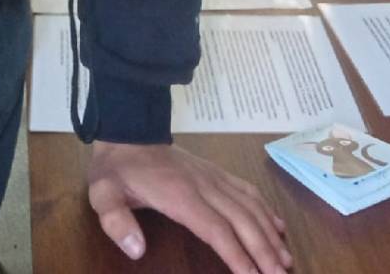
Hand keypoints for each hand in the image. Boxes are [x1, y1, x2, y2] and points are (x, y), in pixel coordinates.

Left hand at [88, 142, 290, 273]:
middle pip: (241, 221)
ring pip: (250, 206)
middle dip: (263, 250)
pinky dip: (265, 209)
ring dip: (270, 233)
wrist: (129, 130)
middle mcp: (204, 186)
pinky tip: (278, 226)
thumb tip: (137, 251)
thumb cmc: (117, 169)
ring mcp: (213, 177)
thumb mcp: (103, 195)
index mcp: (179, 196)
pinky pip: (247, 190)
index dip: (236, 254)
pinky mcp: (216, 172)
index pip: (215, 229)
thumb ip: (117, 223)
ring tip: (286, 259)